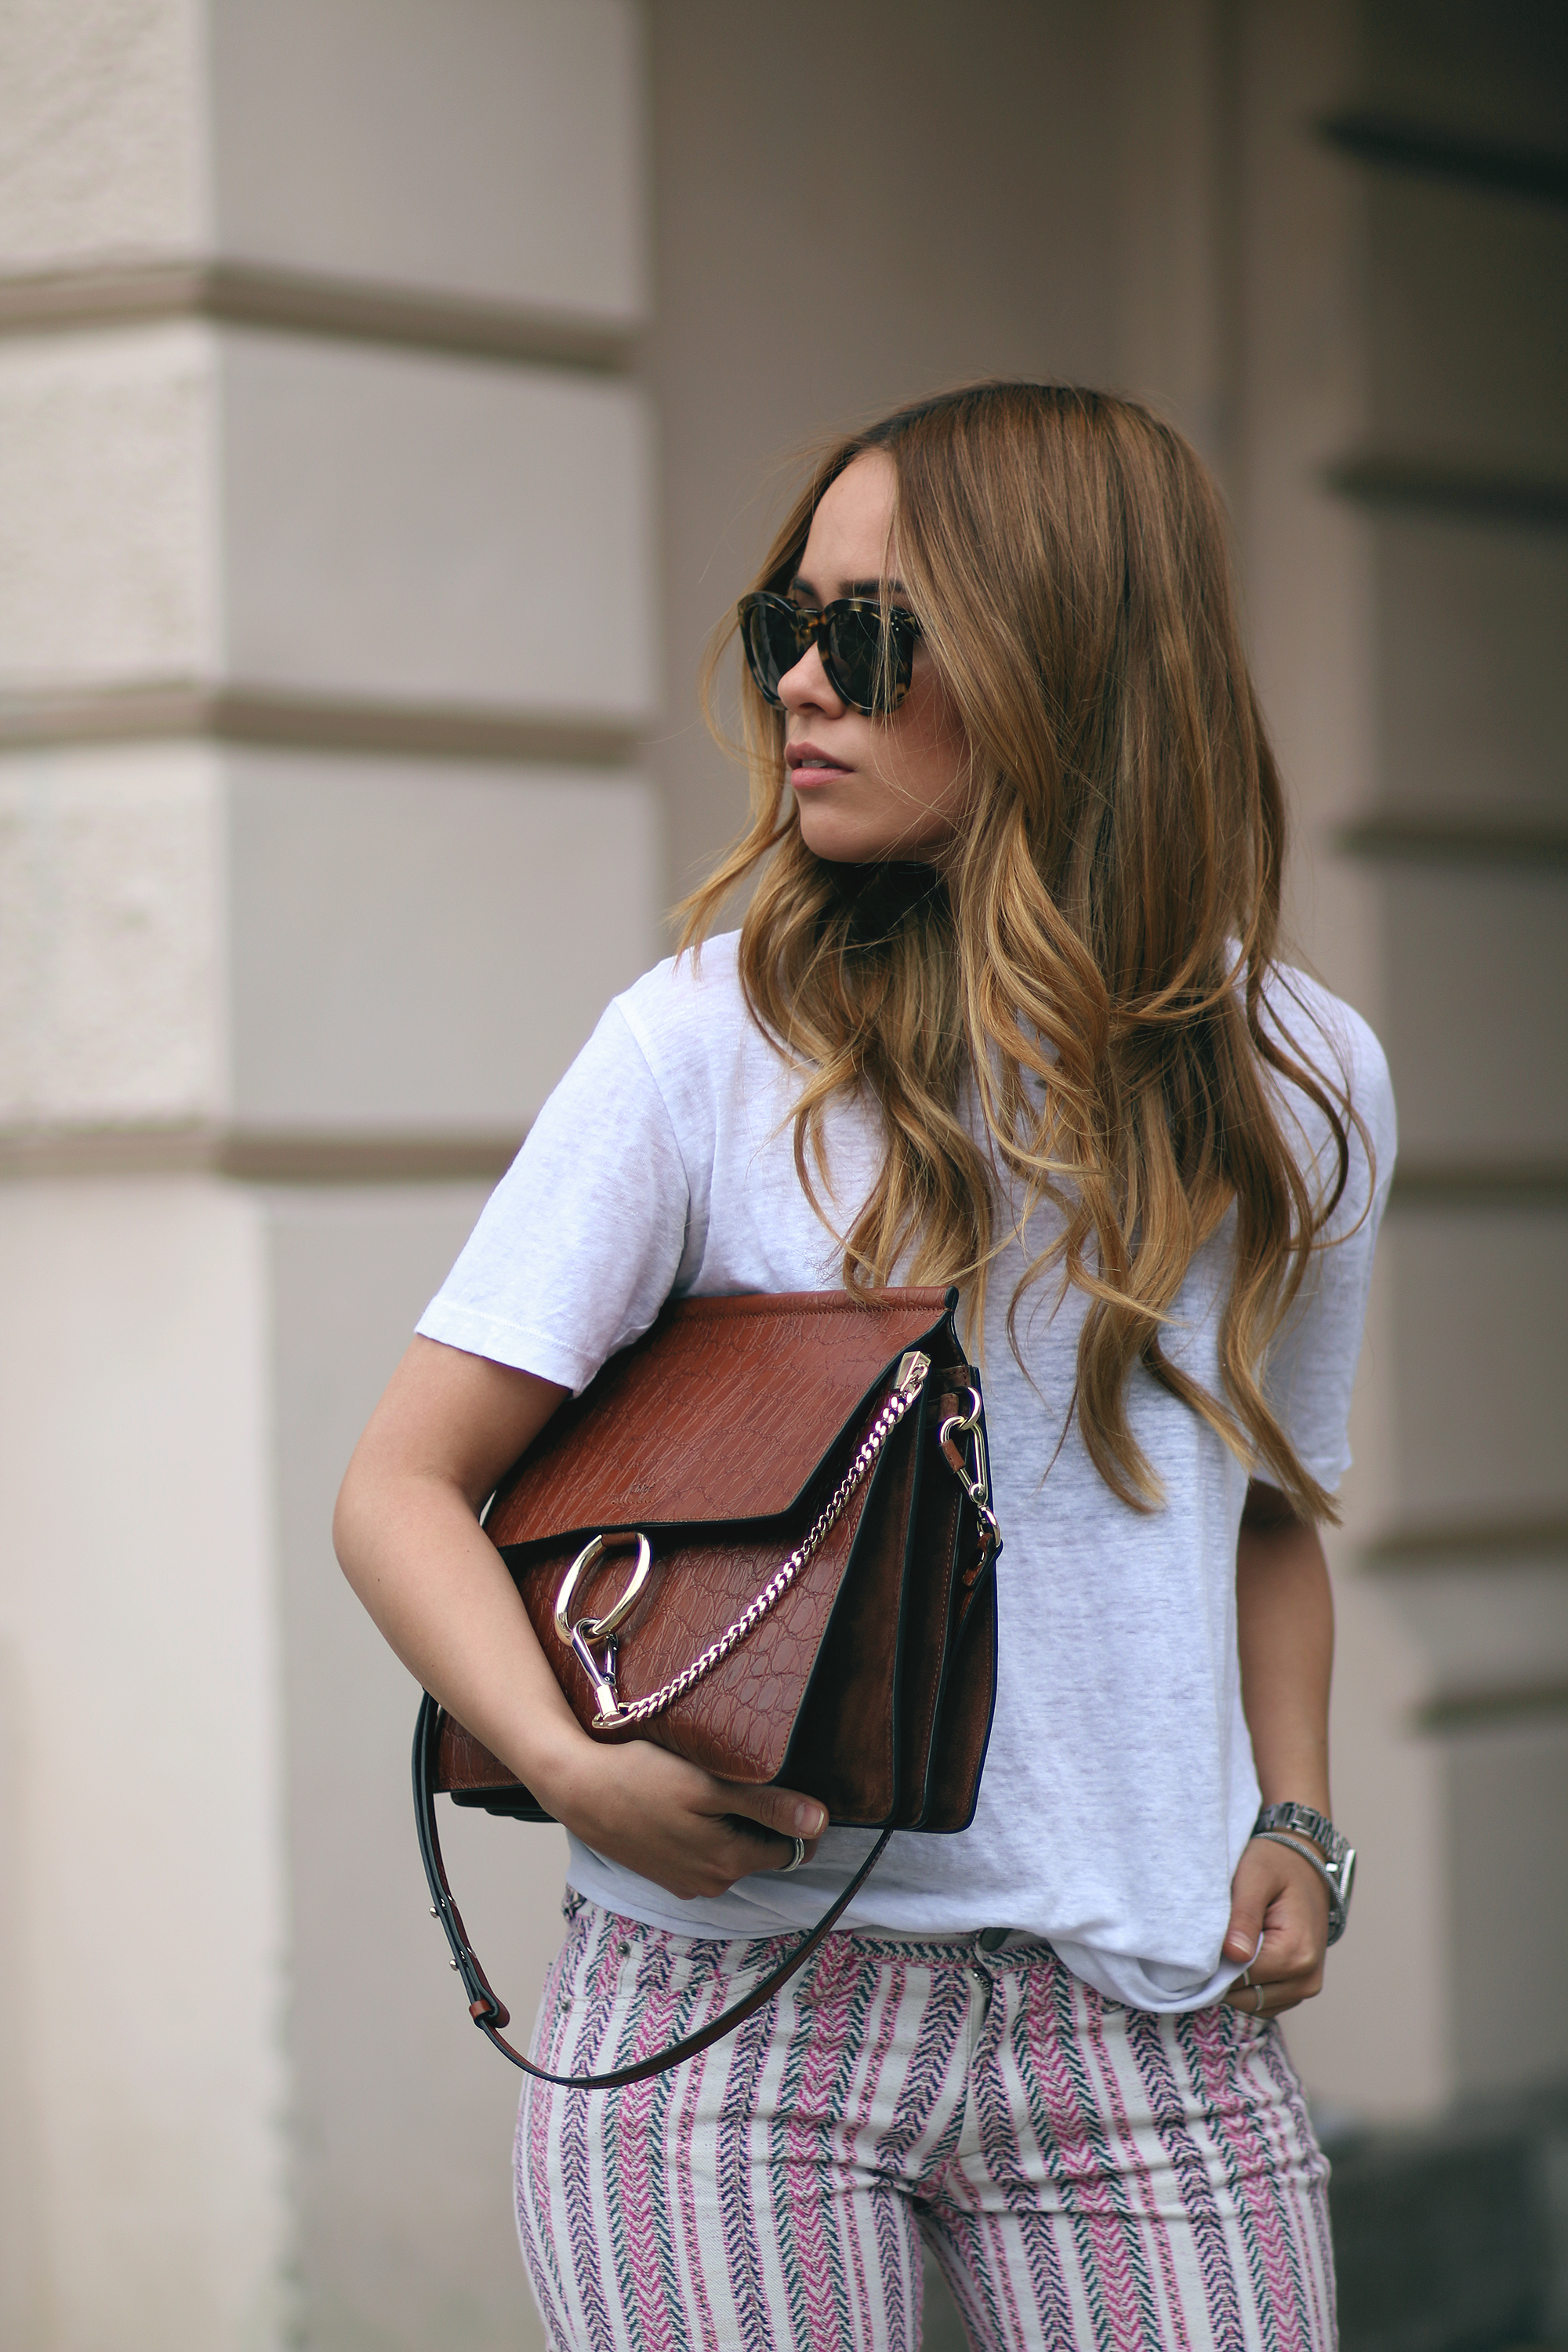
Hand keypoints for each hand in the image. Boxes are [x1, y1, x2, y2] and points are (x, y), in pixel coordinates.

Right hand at [545, 1730, 827, 1902]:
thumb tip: (821, 1822)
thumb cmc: (641, 1778)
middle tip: (741, 1777)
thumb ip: (768, 1806)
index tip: (782, 1783)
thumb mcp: (709, 1784)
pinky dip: (706, 1831)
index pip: (793, 1848)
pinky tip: (686, 1804)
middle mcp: (712, 1883)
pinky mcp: (666, 1874)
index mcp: (729, 1863)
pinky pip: (705, 1854)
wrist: (578, 1788)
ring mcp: (686, 1883)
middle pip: (762, 1850)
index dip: (795, 1816)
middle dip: (762, 1819)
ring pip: (733, 1851)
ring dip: (732, 1823)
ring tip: (710, 1786)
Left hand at [1220, 1834, 1329, 2019]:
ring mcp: (1305, 1987)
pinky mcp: (1298, 1988)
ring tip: (1232, 1939)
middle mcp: (1306, 1979)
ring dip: (1235, 1979)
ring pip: (1251, 2003)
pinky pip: (1262, 2001)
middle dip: (1223, 1972)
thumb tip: (1233, 1955)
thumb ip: (1243, 1916)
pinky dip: (1247, 1984)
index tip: (1203, 1937)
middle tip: (1217, 1935)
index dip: (1214, 1962)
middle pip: (1244, 1996)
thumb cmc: (1276, 1865)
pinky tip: (1242, 1952)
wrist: (1304, 1863)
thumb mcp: (1255, 1877)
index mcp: (1297, 1953)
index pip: (1239, 1979)